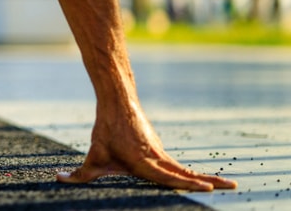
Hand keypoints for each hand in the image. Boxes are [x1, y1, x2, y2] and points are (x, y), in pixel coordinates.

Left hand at [57, 105, 237, 190]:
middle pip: (184, 174)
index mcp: (143, 161)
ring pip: (184, 169)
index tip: (206, 186)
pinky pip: (178, 166)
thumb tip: (58, 179)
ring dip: (204, 178)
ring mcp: (161, 153)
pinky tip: (203, 181)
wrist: (119, 102)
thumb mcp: (93, 154)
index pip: (168, 176)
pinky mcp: (160, 151)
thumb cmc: (106, 130)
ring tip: (227, 186)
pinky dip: (192, 174)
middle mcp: (157, 157)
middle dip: (207, 182)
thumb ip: (79, 173)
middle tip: (232, 187)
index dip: (187, 183)